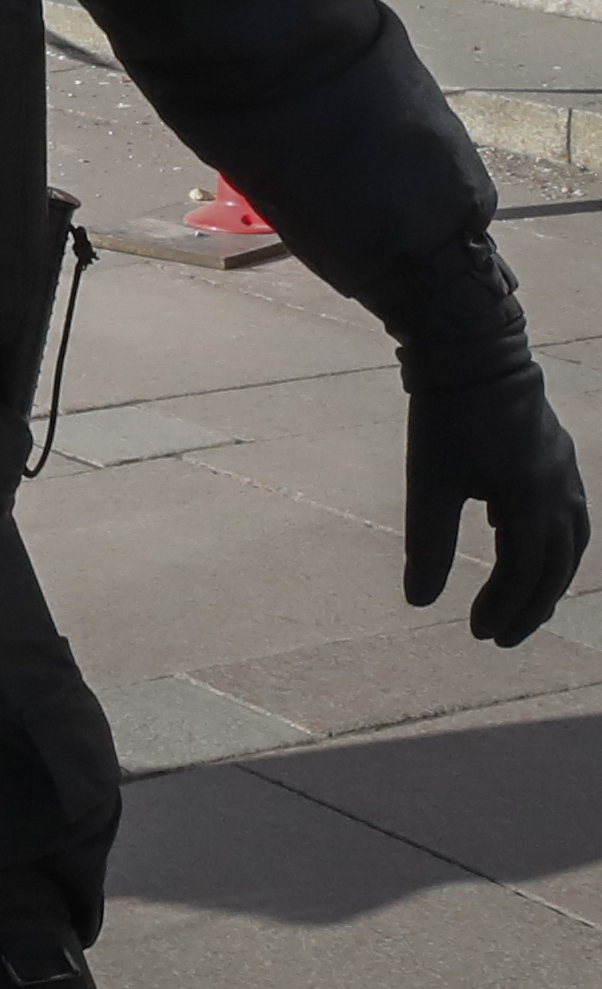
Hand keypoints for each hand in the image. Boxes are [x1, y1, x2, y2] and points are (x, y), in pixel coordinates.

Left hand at [405, 365, 589, 644]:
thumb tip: (419, 601)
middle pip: (556, 566)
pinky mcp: (555, 455)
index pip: (526, 573)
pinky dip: (548, 540)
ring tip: (520, 603)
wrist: (473, 351)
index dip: (505, 608)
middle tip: (500, 638)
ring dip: (546, 577)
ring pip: (569, 541)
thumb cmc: (447, 418)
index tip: (479, 634)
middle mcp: (560, 491)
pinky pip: (565, 511)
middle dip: (530, 606)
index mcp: (533, 502)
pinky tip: (515, 544)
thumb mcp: (430, 483)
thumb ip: (428, 544)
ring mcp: (563, 471)